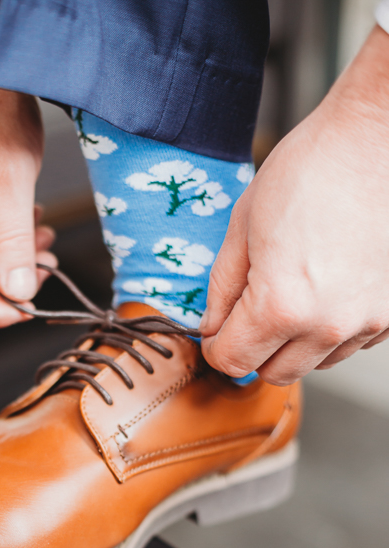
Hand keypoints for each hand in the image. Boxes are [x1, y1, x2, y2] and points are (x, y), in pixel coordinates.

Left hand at [199, 25, 388, 384]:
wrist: (376, 138)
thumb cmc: (310, 169)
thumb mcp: (242, 226)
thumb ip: (221, 289)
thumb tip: (211, 328)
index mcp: (279, 306)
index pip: (230, 361)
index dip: (215, 346)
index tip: (216, 329)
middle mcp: (326, 326)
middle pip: (272, 373)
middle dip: (253, 349)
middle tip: (249, 311)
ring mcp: (364, 323)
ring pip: (313, 363)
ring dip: (294, 341)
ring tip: (295, 289)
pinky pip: (349, 344)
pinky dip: (332, 329)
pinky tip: (327, 287)